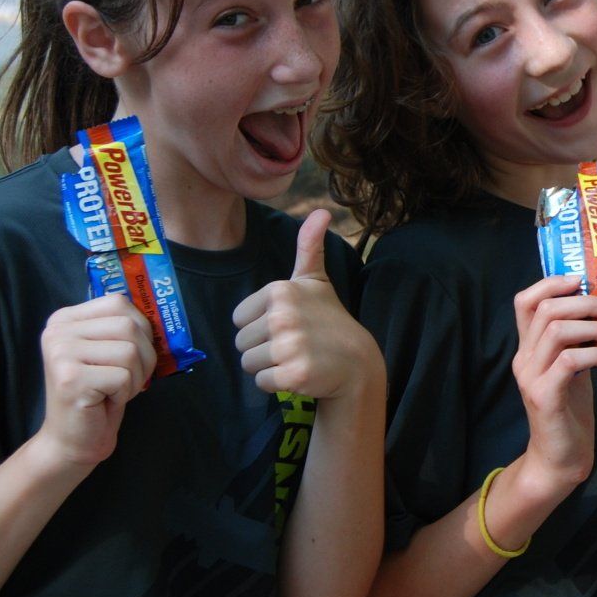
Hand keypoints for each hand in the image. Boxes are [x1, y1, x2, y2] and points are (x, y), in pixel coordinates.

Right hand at [37, 292, 157, 468]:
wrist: (74, 440)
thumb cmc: (99, 395)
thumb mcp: (110, 353)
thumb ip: (125, 328)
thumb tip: (161, 312)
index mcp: (65, 319)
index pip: (118, 302)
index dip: (141, 329)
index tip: (133, 353)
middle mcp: (57, 331)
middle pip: (128, 326)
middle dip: (144, 356)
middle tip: (128, 378)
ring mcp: (61, 353)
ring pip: (130, 351)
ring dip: (135, 377)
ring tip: (115, 390)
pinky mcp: (71, 377)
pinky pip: (124, 376)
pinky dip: (125, 393)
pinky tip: (106, 401)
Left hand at [233, 209, 376, 397]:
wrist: (357, 363)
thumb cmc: (330, 321)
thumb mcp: (316, 281)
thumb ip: (308, 247)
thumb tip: (321, 210)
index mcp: (280, 291)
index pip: (240, 319)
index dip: (260, 326)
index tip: (288, 326)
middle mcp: (282, 316)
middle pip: (241, 343)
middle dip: (262, 349)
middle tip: (293, 346)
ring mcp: (288, 346)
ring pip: (249, 364)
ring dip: (269, 367)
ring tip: (296, 359)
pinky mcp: (292, 374)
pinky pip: (261, 383)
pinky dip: (277, 385)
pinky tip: (299, 375)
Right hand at [512, 272, 596, 496]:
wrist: (559, 458)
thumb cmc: (570, 411)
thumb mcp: (574, 368)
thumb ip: (580, 341)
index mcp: (527, 348)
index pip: (525, 301)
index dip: (552, 283)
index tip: (584, 281)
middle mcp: (523, 358)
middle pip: (547, 309)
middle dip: (587, 302)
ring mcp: (531, 377)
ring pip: (558, 331)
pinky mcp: (545, 395)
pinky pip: (572, 360)